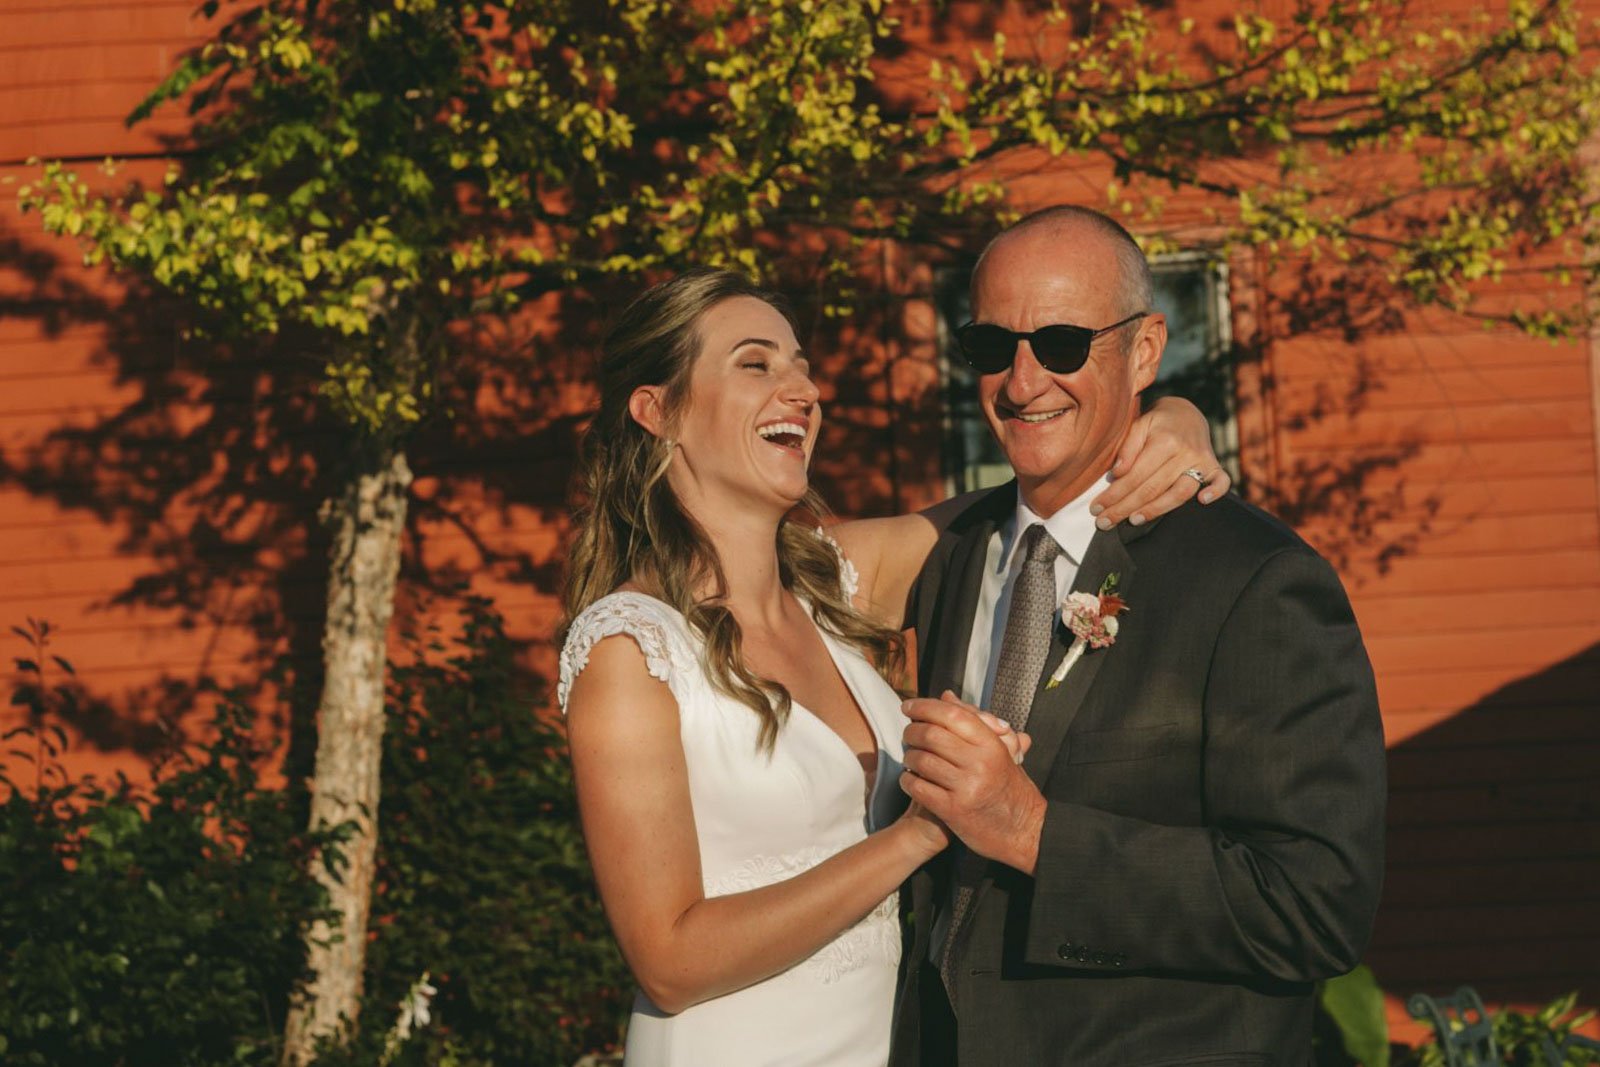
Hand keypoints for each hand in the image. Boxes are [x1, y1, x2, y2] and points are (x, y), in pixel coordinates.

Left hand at [899, 691, 1046, 873]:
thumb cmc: (1010, 788)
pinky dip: (908, 780)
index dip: (925, 706)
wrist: (1025, 832)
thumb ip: (975, 723)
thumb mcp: (1001, 752)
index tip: (908, 707)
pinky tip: (910, 779)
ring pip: (921, 760)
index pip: (953, 715)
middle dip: (912, 731)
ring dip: (908, 756)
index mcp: (993, 745)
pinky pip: (918, 787)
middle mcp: (980, 763)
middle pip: (931, 735)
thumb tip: (946, 696)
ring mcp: (966, 787)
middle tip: (907, 732)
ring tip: (910, 757)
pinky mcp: (953, 810)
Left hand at [1093, 396, 1230, 528]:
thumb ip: (1127, 448)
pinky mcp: (1215, 466)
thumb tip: (1117, 474)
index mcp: (1164, 441)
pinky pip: (1221, 482)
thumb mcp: (1138, 425)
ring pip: (1181, 492)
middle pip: (1153, 488)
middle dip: (1126, 508)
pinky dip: (1216, 492)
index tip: (1097, 509)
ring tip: (1134, 520)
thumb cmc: (1156, 423)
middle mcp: (1185, 452)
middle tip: (1105, 523)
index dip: (1114, 495)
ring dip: (1157, 509)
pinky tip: (1203, 502)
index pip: (1135, 476)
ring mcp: (1203, 460)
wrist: (1185, 412)